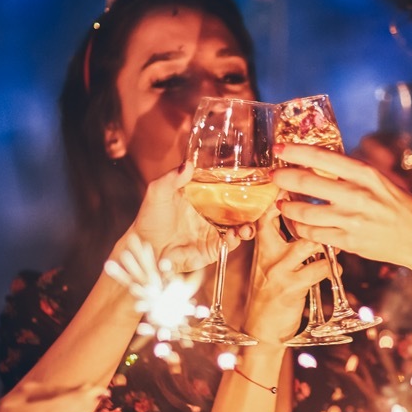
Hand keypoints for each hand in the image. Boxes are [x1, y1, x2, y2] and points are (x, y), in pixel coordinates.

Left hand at [130, 162, 253, 272]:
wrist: (145, 246)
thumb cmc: (150, 217)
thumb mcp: (159, 192)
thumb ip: (172, 178)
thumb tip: (187, 164)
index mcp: (204, 196)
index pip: (229, 188)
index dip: (245, 186)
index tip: (258, 180)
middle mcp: (214, 213)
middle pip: (241, 208)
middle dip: (256, 208)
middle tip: (265, 205)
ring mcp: (215, 230)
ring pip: (241, 227)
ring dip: (249, 227)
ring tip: (248, 227)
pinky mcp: (213, 248)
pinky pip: (230, 243)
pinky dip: (235, 240)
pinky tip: (232, 236)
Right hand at [241, 205, 328, 343]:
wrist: (262, 329)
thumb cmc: (270, 294)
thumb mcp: (268, 265)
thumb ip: (281, 244)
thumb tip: (305, 223)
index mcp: (261, 246)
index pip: (269, 213)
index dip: (284, 197)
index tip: (302, 185)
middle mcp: (268, 253)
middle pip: (290, 220)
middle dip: (312, 212)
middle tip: (330, 211)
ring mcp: (279, 269)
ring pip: (309, 242)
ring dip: (328, 241)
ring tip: (335, 244)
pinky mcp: (292, 286)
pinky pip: (320, 269)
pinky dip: (332, 267)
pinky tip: (334, 269)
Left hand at [271, 143, 411, 281]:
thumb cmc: (400, 206)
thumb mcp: (381, 181)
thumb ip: (354, 172)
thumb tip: (322, 161)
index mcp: (366, 175)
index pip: (324, 157)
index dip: (296, 152)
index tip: (279, 148)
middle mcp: (357, 196)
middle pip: (307, 183)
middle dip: (283, 178)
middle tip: (273, 175)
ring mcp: (352, 221)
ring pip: (305, 213)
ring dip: (287, 207)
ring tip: (281, 204)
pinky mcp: (348, 242)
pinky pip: (314, 234)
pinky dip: (300, 228)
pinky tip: (297, 224)